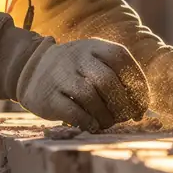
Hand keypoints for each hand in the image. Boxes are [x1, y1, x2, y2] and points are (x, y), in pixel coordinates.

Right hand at [15, 37, 149, 131]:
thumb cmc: (74, 71)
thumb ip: (117, 77)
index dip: (136, 84)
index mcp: (94, 46)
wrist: (30, 69)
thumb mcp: (93, 61)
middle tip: (126, 117)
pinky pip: (73, 111)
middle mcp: (77, 57)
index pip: (121, 59)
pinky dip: (88, 122)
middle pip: (107, 80)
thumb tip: (140, 109)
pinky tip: (93, 126)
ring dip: (106, 115)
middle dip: (122, 104)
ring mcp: (60, 76)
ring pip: (90, 96)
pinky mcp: (48, 96)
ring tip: (108, 122)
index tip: (141, 105)